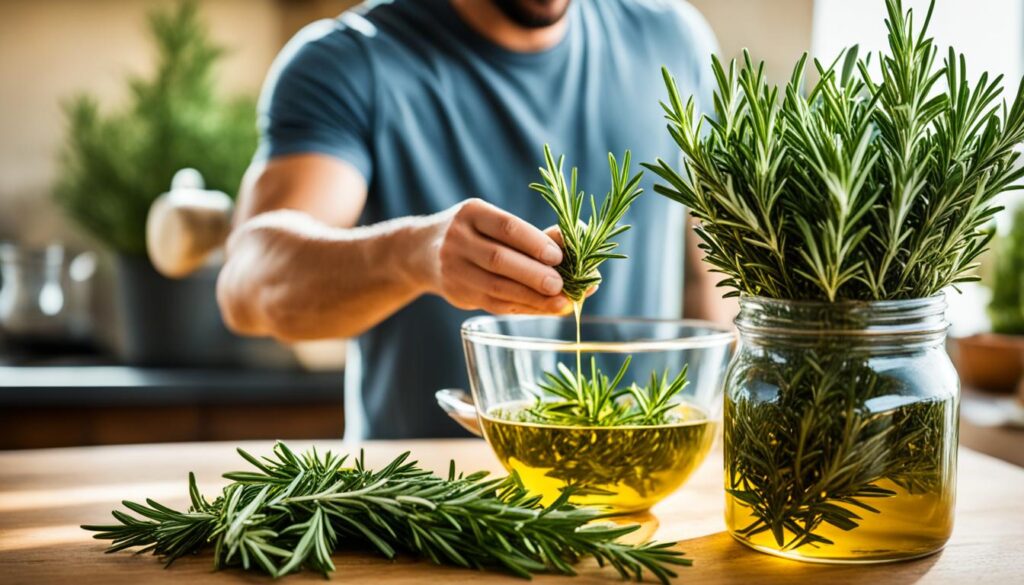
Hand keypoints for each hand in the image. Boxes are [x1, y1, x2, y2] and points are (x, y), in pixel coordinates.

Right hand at [423, 198, 569, 314]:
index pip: (506, 227)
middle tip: (561, 285)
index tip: (558, 256)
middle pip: (499, 259)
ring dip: (532, 297)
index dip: (534, 242)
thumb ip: (531, 234)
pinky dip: (523, 307)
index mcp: (472, 213)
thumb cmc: (474, 234)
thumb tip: (575, 245)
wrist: (422, 252)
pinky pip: (493, 304)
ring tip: (561, 303)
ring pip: (496, 286)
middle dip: (534, 274)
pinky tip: (544, 309)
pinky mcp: (456, 293)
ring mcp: (453, 268)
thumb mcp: (493, 222)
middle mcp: (458, 239)